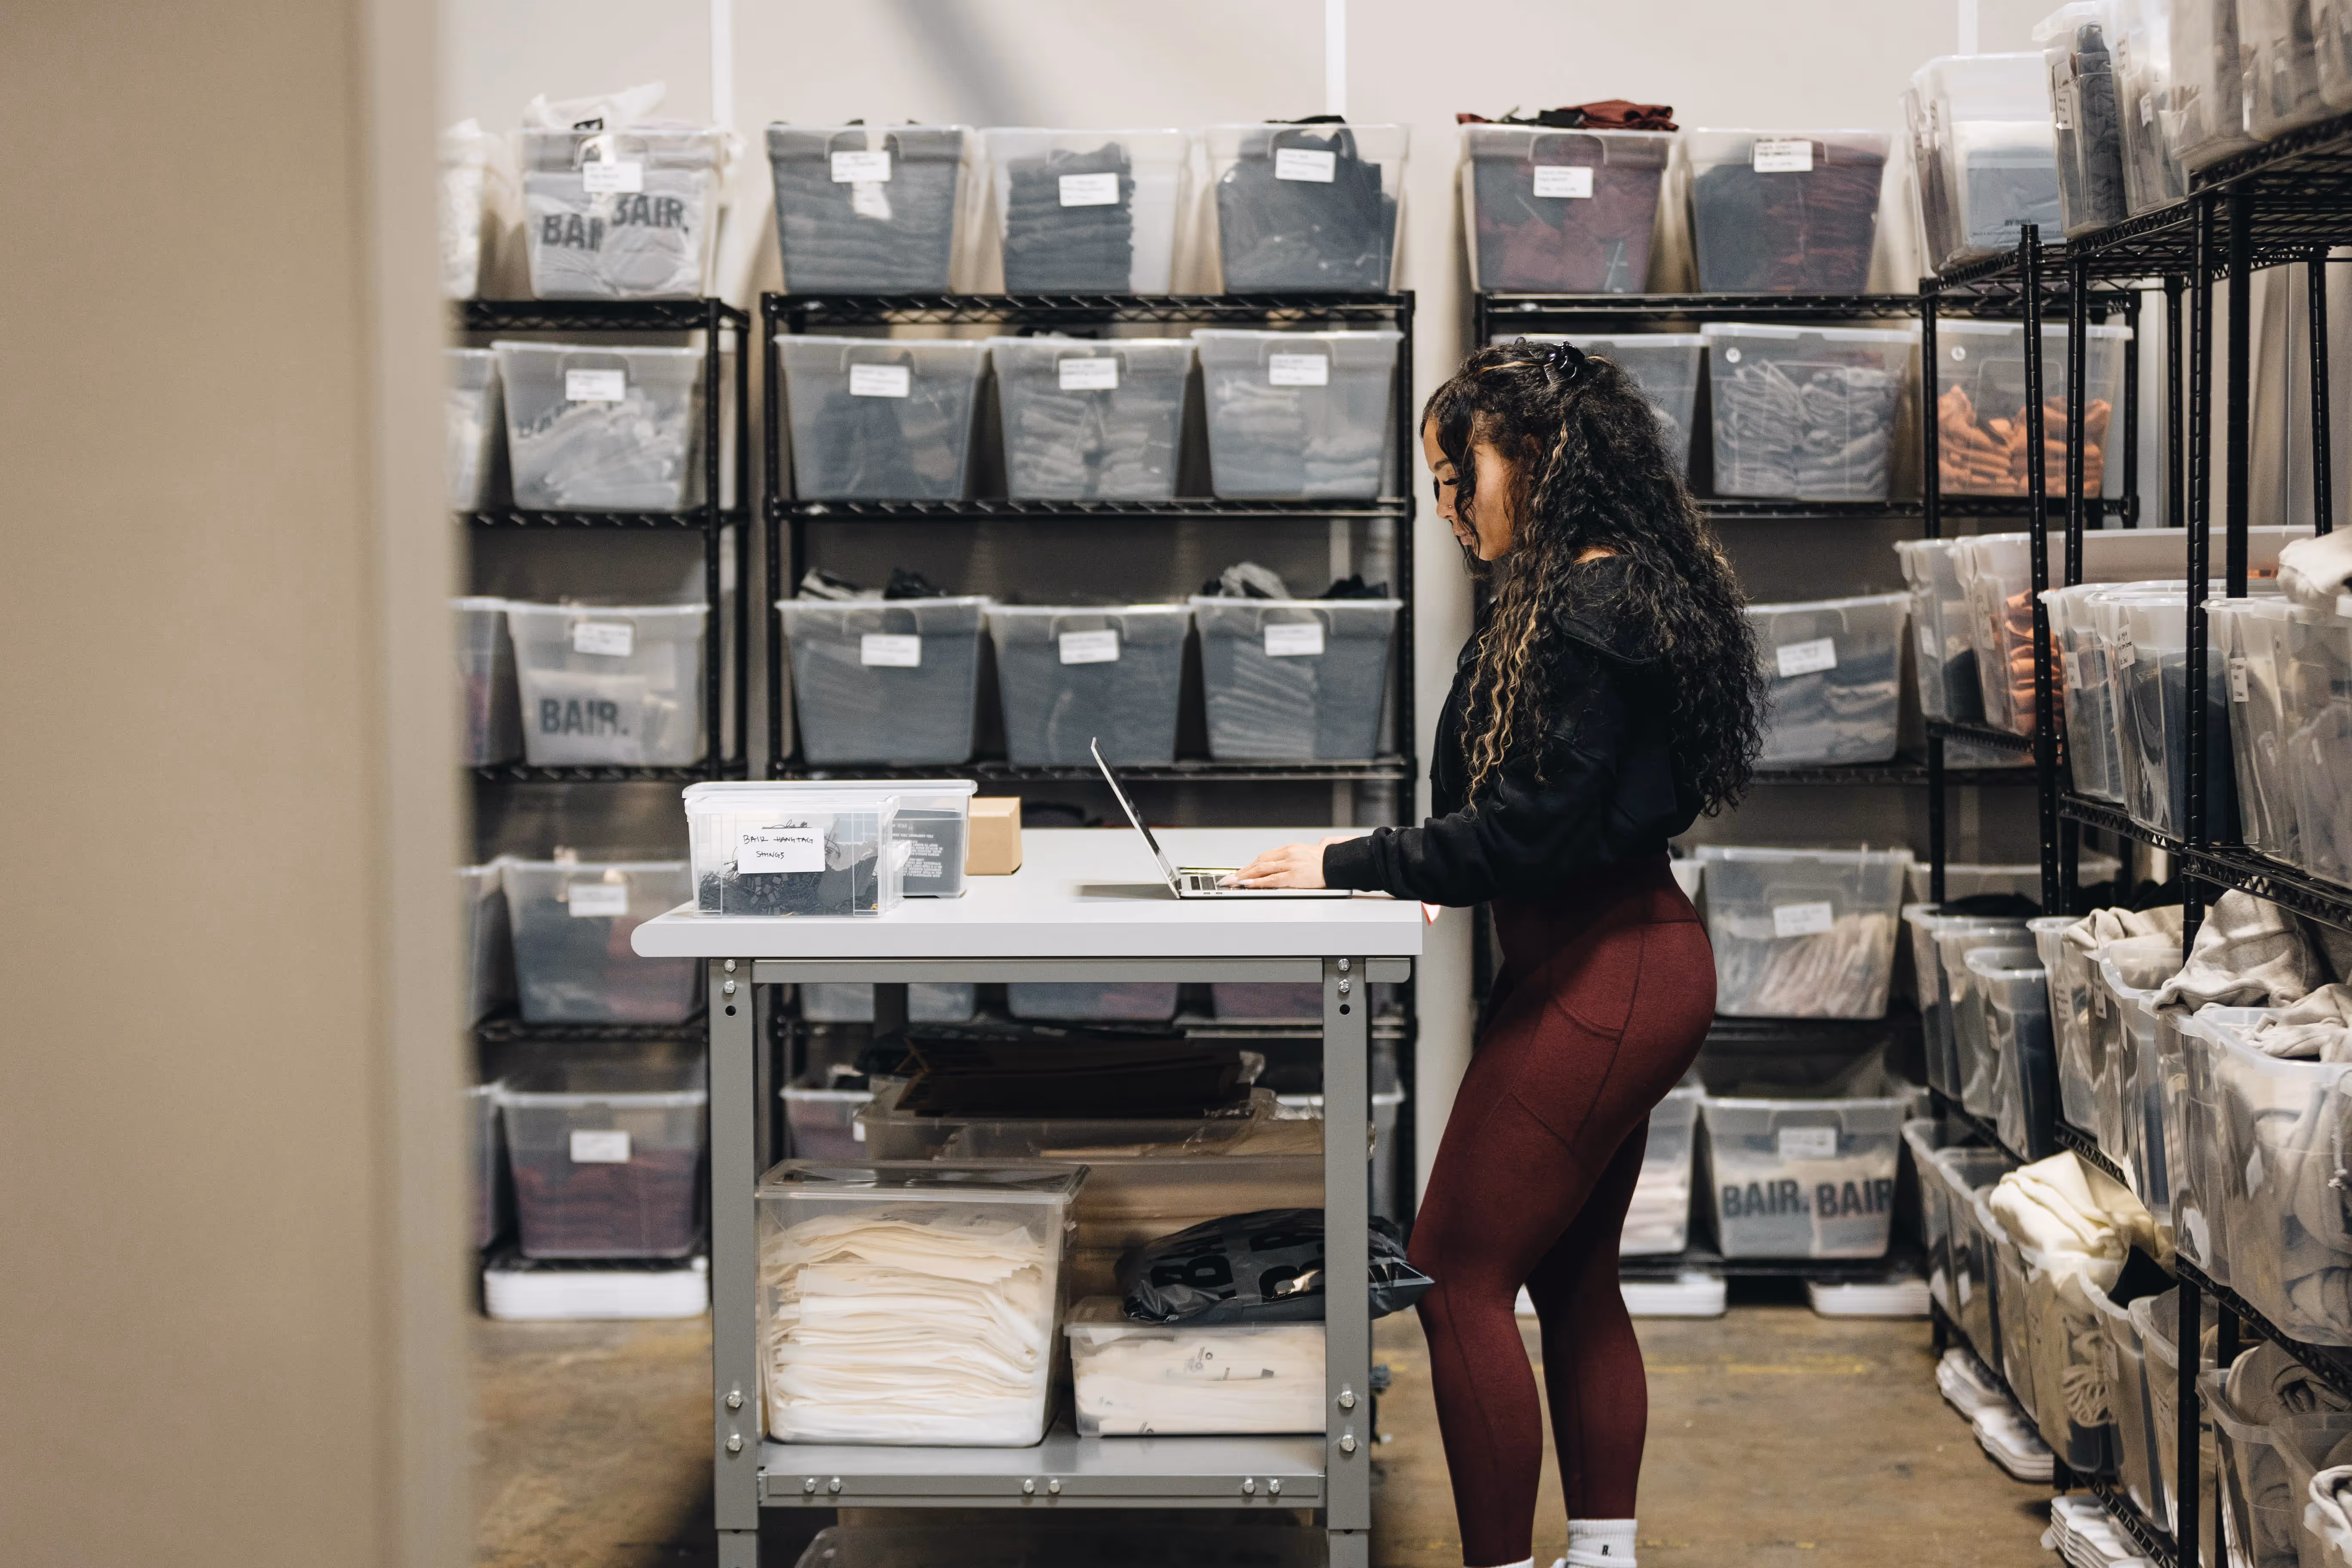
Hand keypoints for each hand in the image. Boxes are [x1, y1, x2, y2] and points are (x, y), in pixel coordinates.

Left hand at [1231, 835, 1353, 889]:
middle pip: (1259, 862)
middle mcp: (1288, 854)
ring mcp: (1291, 864)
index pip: (1264, 857)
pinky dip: (1257, 882)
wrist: (1340, 864)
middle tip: (1229, 878)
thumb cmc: (1327, 862)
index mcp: (1291, 849)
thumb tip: (1285, 861)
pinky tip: (1248, 884)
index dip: (1249, 865)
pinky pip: (1272, 879)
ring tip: (1234, 882)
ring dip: (1245, 876)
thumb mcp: (1307, 854)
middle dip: (1242, 871)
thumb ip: (1294, 857)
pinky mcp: (1294, 875)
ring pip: (1262, 869)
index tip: (1239, 872)